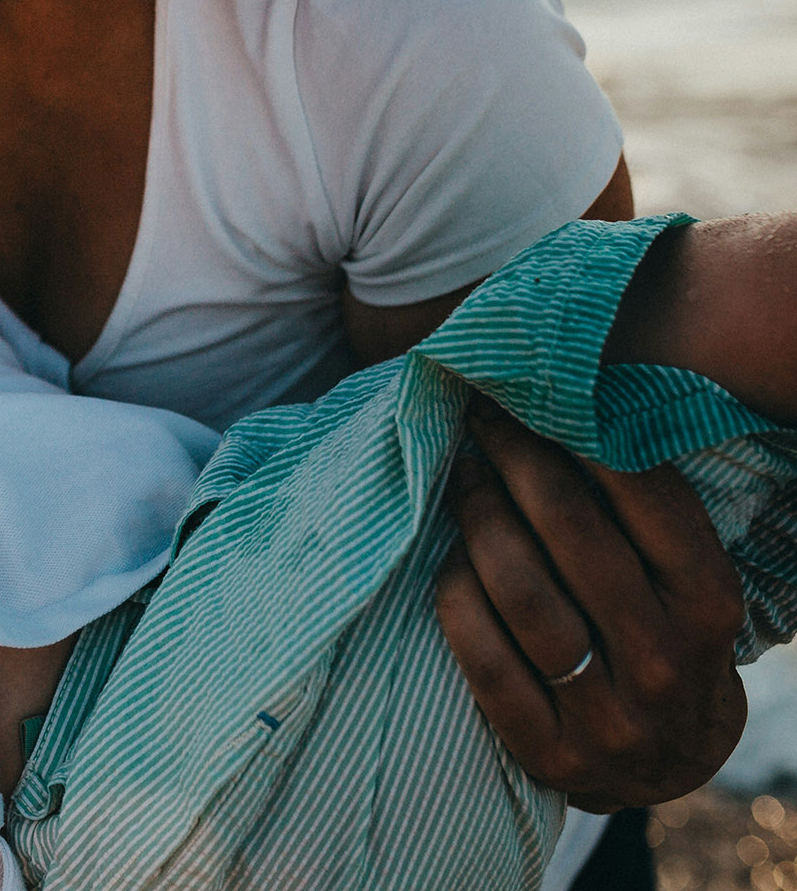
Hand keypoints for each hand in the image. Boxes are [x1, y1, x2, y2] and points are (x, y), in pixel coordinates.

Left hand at [433, 399, 746, 809]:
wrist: (664, 761)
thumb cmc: (659, 635)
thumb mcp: (678, 579)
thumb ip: (637, 512)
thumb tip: (558, 406)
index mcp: (708, 604)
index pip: (647, 500)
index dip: (578, 435)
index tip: (528, 396)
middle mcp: (665, 660)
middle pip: (572, 535)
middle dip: (516, 461)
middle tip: (479, 420)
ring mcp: (608, 715)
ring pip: (522, 594)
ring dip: (479, 519)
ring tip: (460, 477)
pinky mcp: (549, 750)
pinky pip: (482, 656)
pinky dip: (456, 596)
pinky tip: (449, 560)